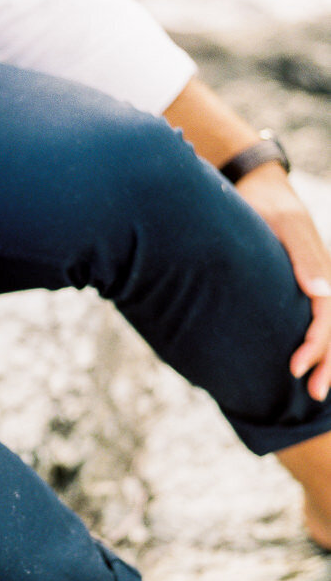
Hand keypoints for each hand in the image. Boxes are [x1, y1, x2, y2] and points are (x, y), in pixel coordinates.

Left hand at [236, 163, 330, 400]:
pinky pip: (319, 319)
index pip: (328, 314)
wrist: (257, 186)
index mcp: (323, 266)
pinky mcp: (305, 286)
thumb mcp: (284, 223)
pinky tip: (310, 366)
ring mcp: (317, 283)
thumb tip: (322, 291)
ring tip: (315, 391)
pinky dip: (321, 344)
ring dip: (328, 359)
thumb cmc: (266, 204)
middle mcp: (325, 278)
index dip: (316, 344)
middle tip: (313, 393)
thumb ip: (303, 253)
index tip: (294, 368)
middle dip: (328, 362)